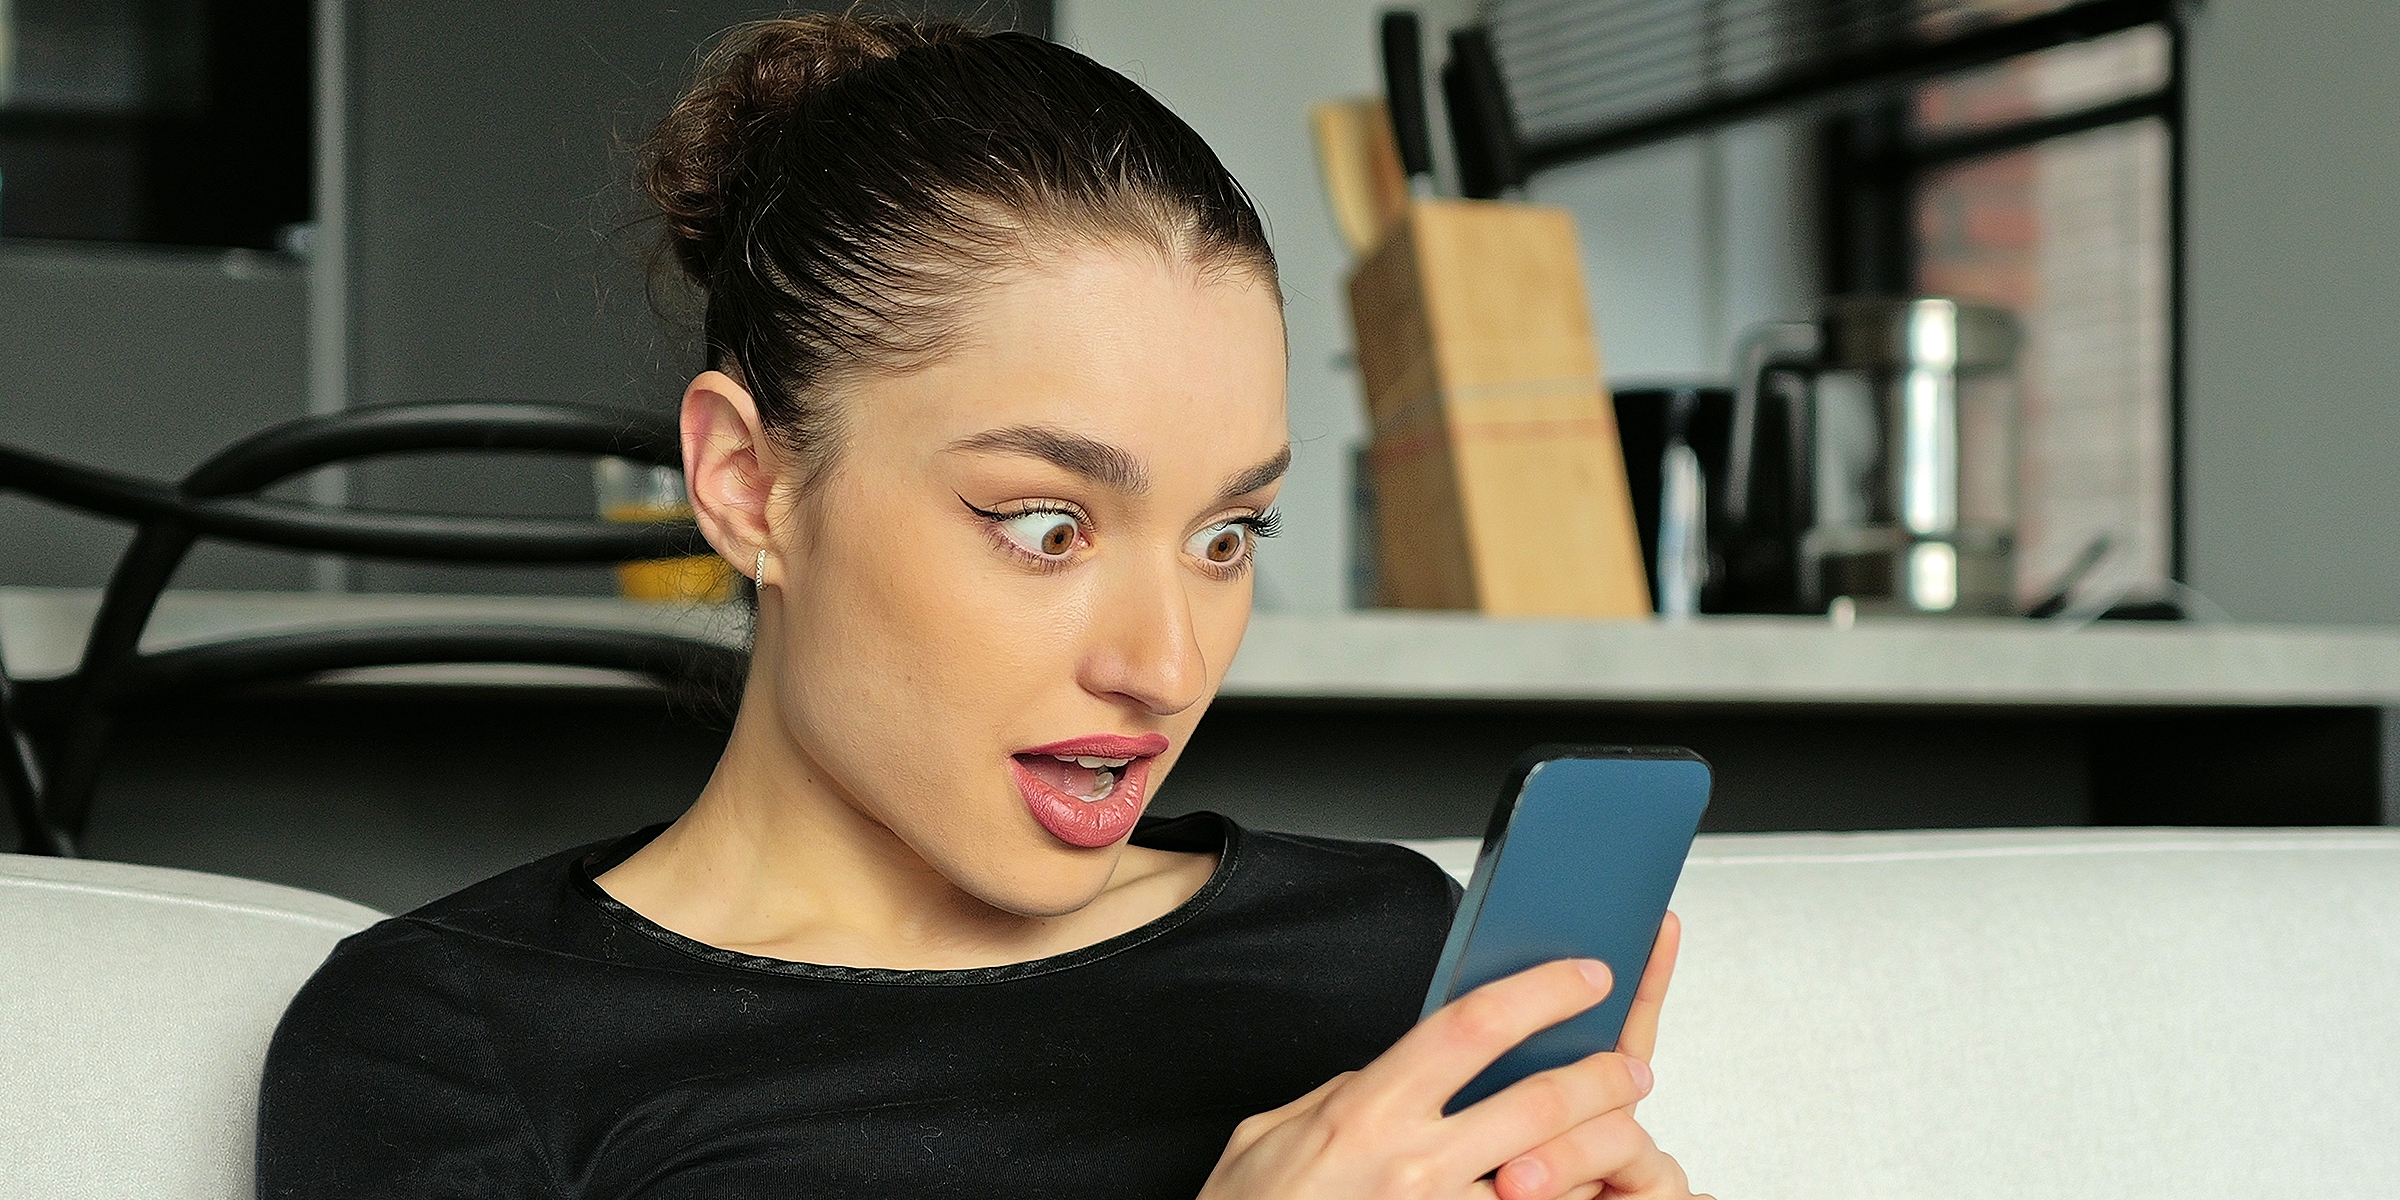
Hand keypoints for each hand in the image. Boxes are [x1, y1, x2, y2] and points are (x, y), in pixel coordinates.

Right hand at [1198, 913, 1705, 1199]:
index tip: (1581, 975)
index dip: (1540, 992)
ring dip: (1601, 1152)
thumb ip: (1341, 1094)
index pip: (1472, 1027)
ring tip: (1623, 1136)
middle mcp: (1412, 1165)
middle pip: (1538, 1102)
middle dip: (1601, 1077)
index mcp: (1367, 1112)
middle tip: (1629, 1068)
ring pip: (1552, 1175)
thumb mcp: (1272, 1133)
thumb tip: (1388, 1072)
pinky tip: (1576, 1192)